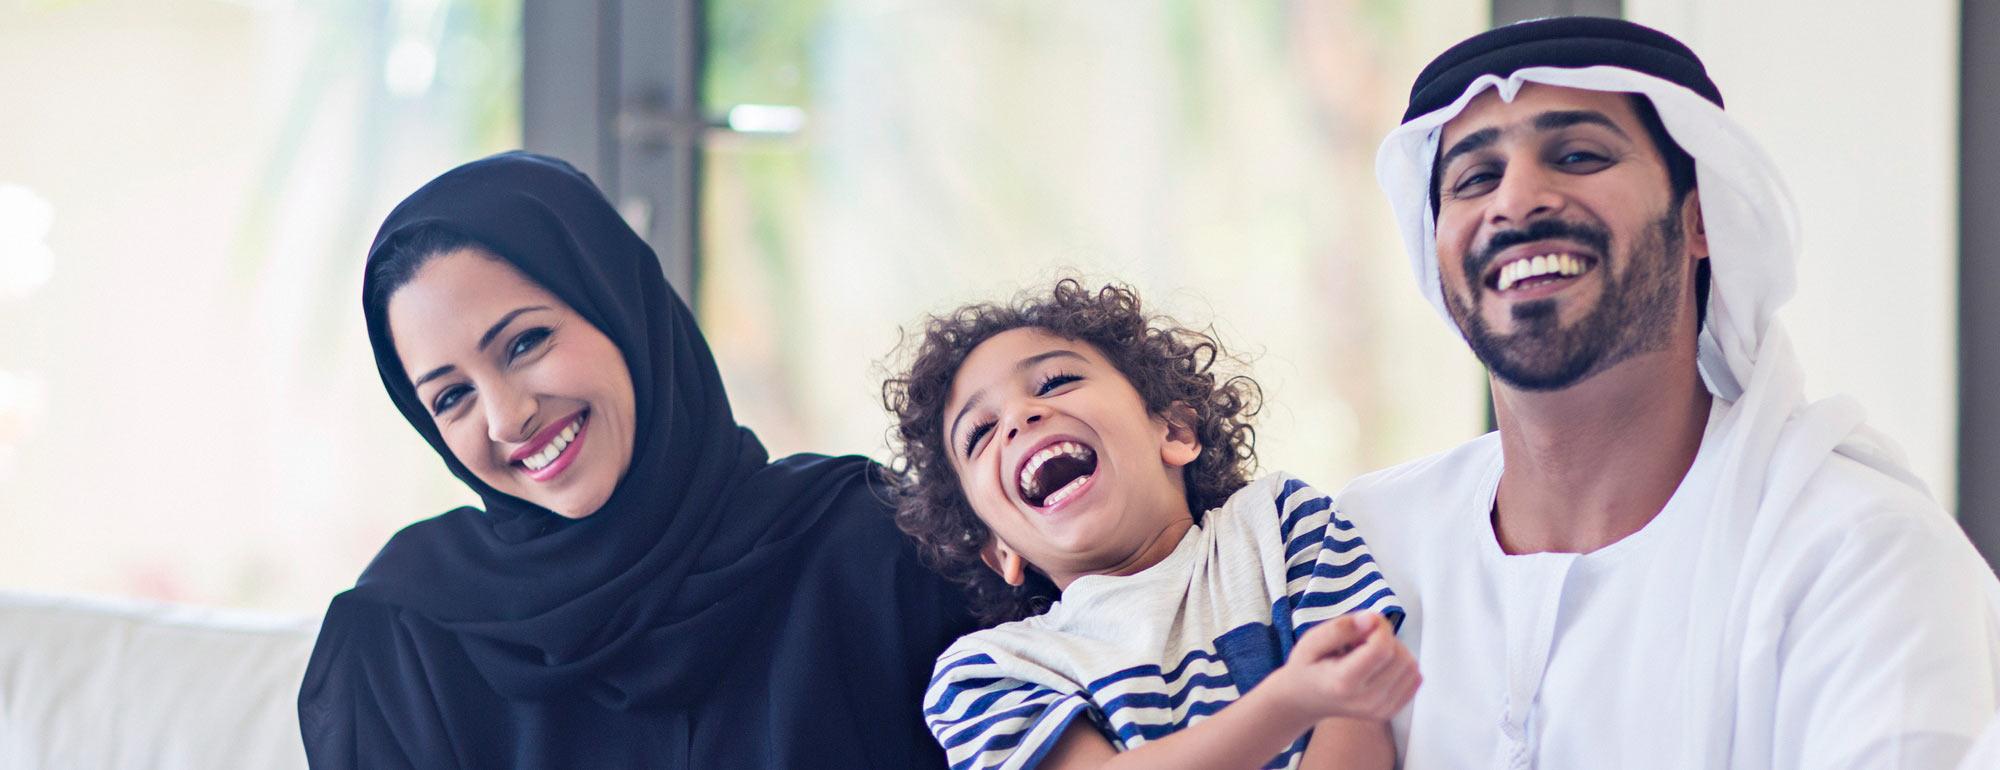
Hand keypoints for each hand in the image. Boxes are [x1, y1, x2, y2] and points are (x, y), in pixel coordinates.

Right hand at [1268, 612, 1420, 723]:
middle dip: (1386, 639)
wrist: (1305, 699)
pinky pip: (1414, 679)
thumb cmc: (1308, 667)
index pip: (1382, 648)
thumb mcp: (1311, 641)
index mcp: (1344, 682)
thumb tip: (1373, 619)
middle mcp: (1365, 700)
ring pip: (1411, 667)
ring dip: (1395, 651)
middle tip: (1362, 640)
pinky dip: (1401, 666)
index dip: (1379, 627)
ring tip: (1369, 653)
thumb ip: (1340, 628)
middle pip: (1400, 657)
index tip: (1363, 624)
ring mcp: (1380, 710)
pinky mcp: (1390, 712)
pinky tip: (1379, 666)